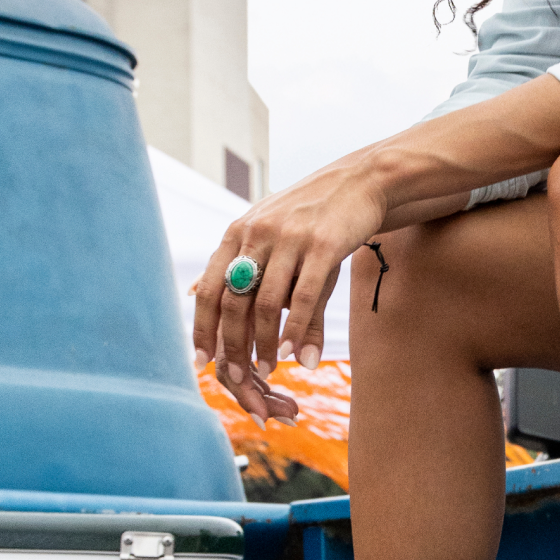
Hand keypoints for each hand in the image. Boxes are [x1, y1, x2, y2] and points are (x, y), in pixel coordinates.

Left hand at [192, 157, 388, 420]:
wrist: (362, 182)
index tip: (202, 362)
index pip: (209, 289)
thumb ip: (250, 275)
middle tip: (237, 377)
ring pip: (266, 303)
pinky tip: (293, 353)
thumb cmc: (315, 219)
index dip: (203, 328)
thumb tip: (197, 299)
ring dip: (265, 344)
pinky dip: (294, 329)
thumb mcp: (277, 241)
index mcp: (238, 233)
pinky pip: (302, 296)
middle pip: (233, 300)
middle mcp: (257, 234)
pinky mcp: (323, 245)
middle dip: (232, 345)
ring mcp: (290, 239)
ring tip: (268, 370)